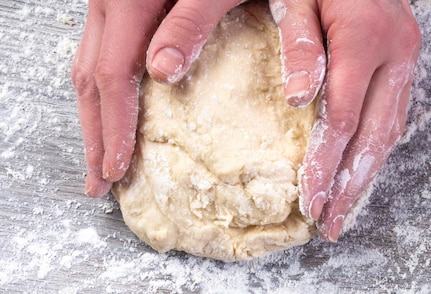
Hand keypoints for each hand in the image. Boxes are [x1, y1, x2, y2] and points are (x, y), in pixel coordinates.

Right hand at [71, 0, 242, 196]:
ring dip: (95, 115)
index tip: (118, 167)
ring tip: (103, 155)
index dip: (113, 127)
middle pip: (90, 79)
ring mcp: (109, 2)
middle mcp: (108, 2)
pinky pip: (102, 53)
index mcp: (129, 0)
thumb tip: (161, 73)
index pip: (113, 76)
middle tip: (101, 179)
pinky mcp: (120, 4)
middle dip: (95, 133)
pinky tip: (116, 110)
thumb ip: (191, 20)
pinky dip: (105, 90)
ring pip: (89, 67)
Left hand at [269, 0, 420, 240]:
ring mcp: (407, 54)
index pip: (343, 115)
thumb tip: (262, 89)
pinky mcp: (405, 58)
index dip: (326, 162)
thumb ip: (280, 38)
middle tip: (330, 223)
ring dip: (367, 173)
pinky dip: (376, 147)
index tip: (309, 200)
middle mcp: (396, 49)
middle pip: (376, 132)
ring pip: (392, 127)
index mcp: (364, 34)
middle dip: (351, 183)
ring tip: (344, 209)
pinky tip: (360, 169)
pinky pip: (395, 113)